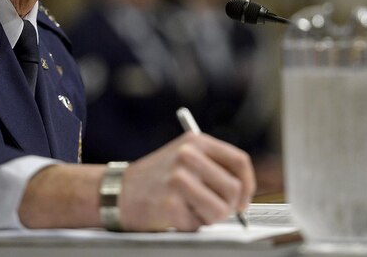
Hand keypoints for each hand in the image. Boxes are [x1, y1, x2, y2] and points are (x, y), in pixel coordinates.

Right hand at [118, 132, 255, 231]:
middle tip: (215, 211)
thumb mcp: (185, 158)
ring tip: (193, 212)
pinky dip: (190, 226)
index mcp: (196, 141)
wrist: (118, 192)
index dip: (248, 185)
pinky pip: (198, 224)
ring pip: (221, 210)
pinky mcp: (170, 203)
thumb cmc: (157, 179)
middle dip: (230, 207)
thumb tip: (245, 194)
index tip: (243, 200)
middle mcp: (188, 156)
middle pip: (234, 188)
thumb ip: (214, 168)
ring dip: (211, 219)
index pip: (239, 161)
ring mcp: (178, 179)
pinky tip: (174, 215)